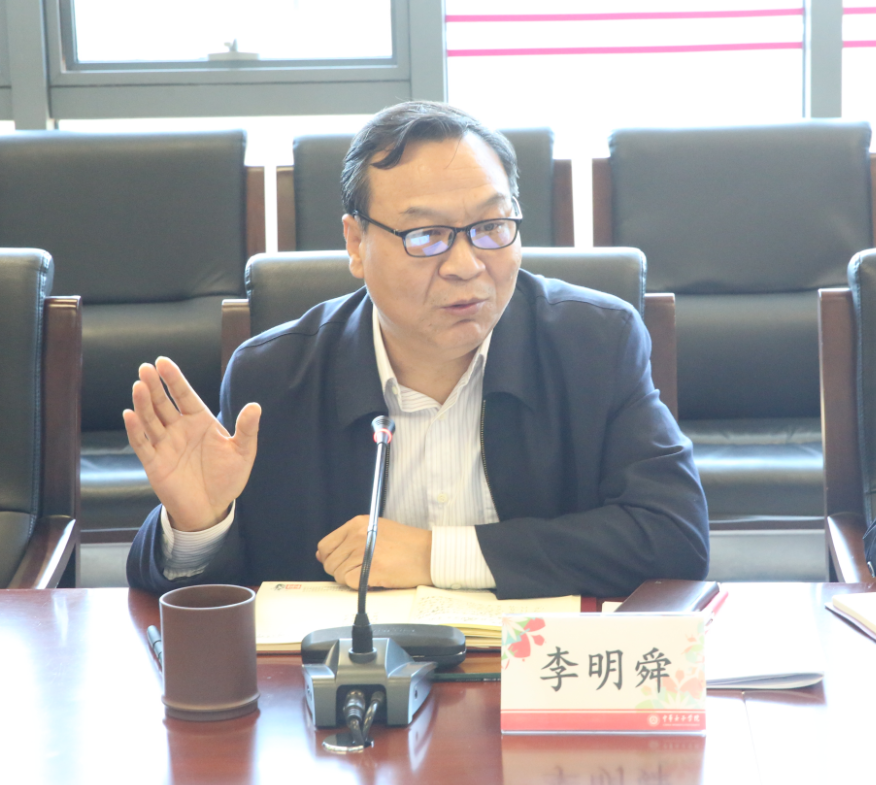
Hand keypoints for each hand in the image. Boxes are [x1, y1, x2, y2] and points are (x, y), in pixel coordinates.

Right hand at [122, 356, 260, 531]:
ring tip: (138, 386)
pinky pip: (142, 444)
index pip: (184, 396)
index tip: (163, 362)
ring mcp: (165, 445)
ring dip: (143, 404)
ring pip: (150, 420)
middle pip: (164, 404)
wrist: (212, 508)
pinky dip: (135, 430)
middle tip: (145, 368)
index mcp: (199, 421)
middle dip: (155, 386)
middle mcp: (179, 429)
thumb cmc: (227, 478)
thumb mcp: (242, 452)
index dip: (174, 380)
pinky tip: (130, 415)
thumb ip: (246, 430)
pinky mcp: (154, 463)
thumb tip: (255, 406)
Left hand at [316, 516, 432, 588]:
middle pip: (330, 563)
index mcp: (357, 523)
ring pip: (339, 575)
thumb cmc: (407, 544)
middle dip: (342, 571)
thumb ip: (348, 540)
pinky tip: (374, 579)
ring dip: (352, 579)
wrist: (429, 554)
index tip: (342, 563)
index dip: (330, 558)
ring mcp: (364, 551)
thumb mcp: (375, 531)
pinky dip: (360, 586)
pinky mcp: (371, 569)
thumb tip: (321, 555)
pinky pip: (351, 583)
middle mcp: (357, 535)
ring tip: (370, 573)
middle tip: (360, 570)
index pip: (325, 545)